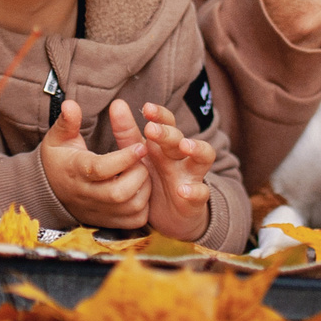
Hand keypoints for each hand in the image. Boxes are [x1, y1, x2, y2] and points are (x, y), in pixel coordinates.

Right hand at [38, 100, 148, 228]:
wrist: (49, 192)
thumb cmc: (59, 159)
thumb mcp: (58, 138)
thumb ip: (67, 122)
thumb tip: (70, 104)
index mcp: (76, 171)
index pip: (101, 168)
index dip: (124, 158)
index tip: (140, 145)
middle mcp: (88, 194)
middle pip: (119, 193)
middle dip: (138, 174)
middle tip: (143, 160)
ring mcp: (99, 211)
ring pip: (131, 207)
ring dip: (144, 188)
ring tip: (142, 172)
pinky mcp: (108, 221)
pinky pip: (135, 219)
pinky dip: (144, 205)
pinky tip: (139, 189)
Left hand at [135, 100, 215, 241]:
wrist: (171, 216)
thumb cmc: (154, 180)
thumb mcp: (139, 157)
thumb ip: (127, 133)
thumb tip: (117, 103)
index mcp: (165, 145)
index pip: (167, 123)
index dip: (160, 115)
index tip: (146, 108)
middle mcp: (181, 157)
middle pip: (179, 138)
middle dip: (167, 132)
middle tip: (151, 129)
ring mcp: (191, 176)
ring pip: (203, 157)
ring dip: (196, 149)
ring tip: (185, 146)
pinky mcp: (195, 199)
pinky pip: (201, 193)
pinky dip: (194, 191)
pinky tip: (182, 190)